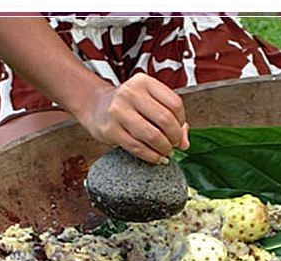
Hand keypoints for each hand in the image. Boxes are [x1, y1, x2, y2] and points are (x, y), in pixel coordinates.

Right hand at [75, 73, 190, 163]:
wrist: (95, 106)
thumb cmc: (129, 105)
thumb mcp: (149, 102)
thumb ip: (171, 118)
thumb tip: (185, 143)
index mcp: (144, 82)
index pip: (174, 103)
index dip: (181, 121)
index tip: (179, 131)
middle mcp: (131, 93)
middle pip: (165, 119)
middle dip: (174, 137)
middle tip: (174, 145)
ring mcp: (118, 111)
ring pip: (152, 135)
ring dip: (164, 148)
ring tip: (166, 152)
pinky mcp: (110, 130)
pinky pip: (137, 147)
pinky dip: (151, 156)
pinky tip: (156, 158)